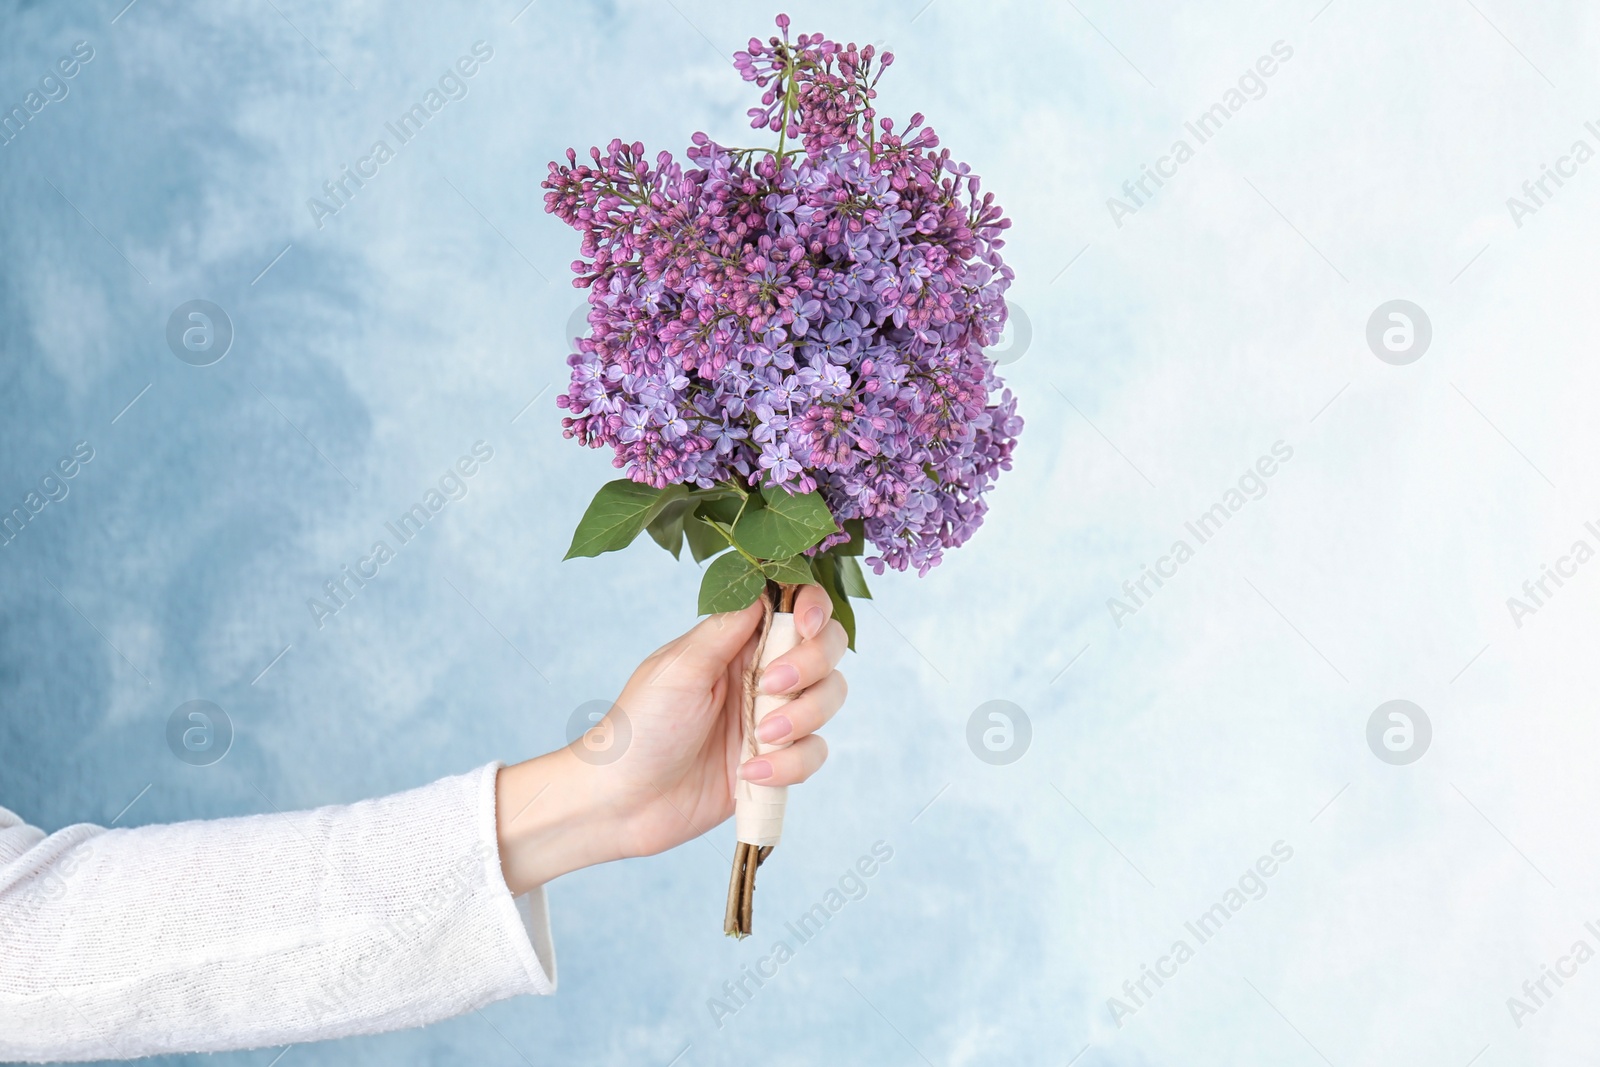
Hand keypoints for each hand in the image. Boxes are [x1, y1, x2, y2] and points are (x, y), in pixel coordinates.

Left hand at [495, 585, 847, 894]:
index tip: (805, 625)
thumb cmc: (639, 727)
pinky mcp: (777, 762)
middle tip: (770, 687)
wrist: (622, 802)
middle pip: (827, 648)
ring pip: (828, 698)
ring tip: (761, 738)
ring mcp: (773, 718)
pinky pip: (814, 753)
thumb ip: (727, 628)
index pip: (794, 607)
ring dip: (803, 717)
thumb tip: (766, 587)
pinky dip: (790, 764)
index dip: (812, 608)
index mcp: (736, 642)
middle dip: (812, 664)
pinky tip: (750, 773)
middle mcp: (761, 673)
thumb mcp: (679, 667)